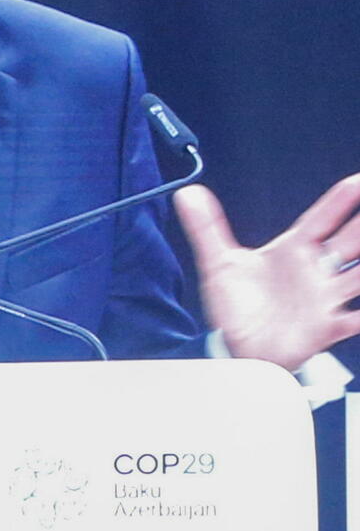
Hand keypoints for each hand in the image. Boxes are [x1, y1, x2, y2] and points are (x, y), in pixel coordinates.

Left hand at [176, 177, 359, 372]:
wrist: (236, 350)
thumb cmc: (235, 308)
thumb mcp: (219, 265)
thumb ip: (206, 228)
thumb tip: (188, 193)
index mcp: (293, 251)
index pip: (322, 218)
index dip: (341, 199)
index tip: (357, 180)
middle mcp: (315, 271)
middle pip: (352, 240)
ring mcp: (324, 298)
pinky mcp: (327, 326)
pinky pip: (355, 320)